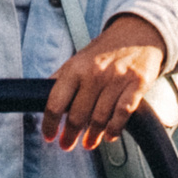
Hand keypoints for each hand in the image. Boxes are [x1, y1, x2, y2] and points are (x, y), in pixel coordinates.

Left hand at [43, 15, 167, 150]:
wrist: (138, 32)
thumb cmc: (105, 50)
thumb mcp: (79, 59)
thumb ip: (61, 78)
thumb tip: (40, 97)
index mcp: (75, 68)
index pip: (55, 102)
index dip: (49, 124)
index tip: (48, 136)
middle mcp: (94, 73)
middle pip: (77, 115)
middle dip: (69, 135)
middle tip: (66, 144)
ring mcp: (116, 79)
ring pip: (100, 118)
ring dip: (92, 136)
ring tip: (89, 143)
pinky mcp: (137, 84)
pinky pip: (122, 114)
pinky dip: (114, 129)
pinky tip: (109, 136)